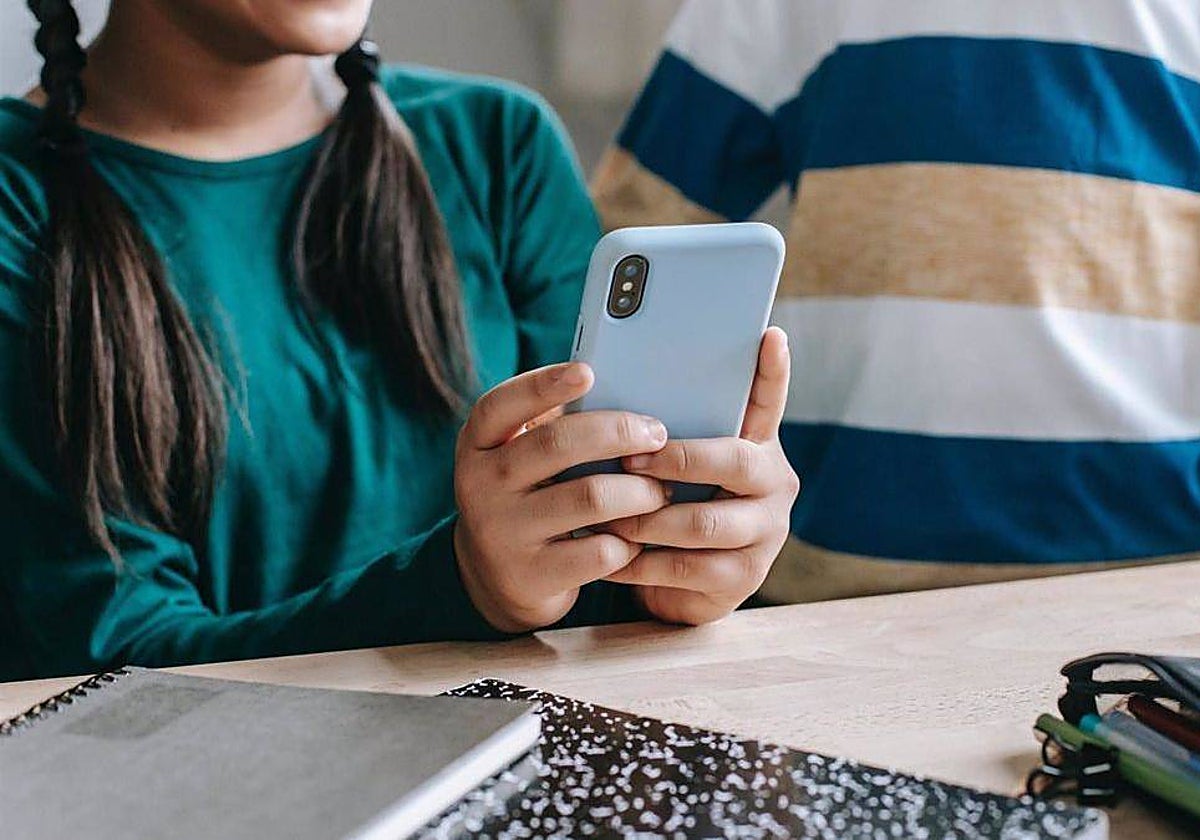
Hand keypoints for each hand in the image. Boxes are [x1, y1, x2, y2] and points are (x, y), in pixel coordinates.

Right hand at [454, 362, 671, 632]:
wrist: (496, 577)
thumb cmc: (527, 496)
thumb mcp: (521, 459)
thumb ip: (555, 428)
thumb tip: (630, 392)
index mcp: (478, 444)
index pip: (500, 405)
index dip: (543, 385)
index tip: (588, 371)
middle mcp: (481, 485)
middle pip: (557, 444)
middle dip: (619, 432)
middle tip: (657, 434)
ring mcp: (503, 533)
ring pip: (591, 498)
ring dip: (640, 490)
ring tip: (661, 490)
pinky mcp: (532, 576)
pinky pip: (600, 551)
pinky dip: (631, 541)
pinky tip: (640, 536)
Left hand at [603, 327, 799, 624]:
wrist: (676, 587)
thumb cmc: (666, 507)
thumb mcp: (668, 467)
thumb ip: (659, 433)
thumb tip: (602, 387)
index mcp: (757, 445)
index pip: (768, 402)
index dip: (772, 371)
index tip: (769, 335)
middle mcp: (773, 485)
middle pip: (735, 463)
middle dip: (677, 460)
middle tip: (628, 461)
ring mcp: (765, 534)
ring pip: (704, 522)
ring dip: (647, 518)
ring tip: (608, 514)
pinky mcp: (744, 579)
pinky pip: (686, 567)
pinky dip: (640, 562)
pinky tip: (612, 555)